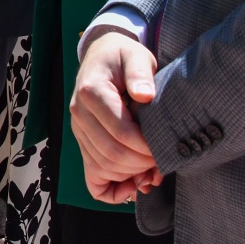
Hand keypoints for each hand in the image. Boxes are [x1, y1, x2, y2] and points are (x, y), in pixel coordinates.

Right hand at [71, 30, 162, 205]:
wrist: (102, 56)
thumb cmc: (123, 57)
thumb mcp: (136, 56)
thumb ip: (140, 74)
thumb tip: (145, 95)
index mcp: (91, 92)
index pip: (120, 132)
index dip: (146, 147)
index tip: (166, 147)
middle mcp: (79, 114)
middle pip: (111, 154)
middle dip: (142, 164)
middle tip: (164, 160)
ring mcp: (78, 130)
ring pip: (103, 167)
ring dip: (131, 175)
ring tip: (154, 169)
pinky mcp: (82, 141)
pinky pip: (93, 175)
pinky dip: (113, 186)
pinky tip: (133, 183)